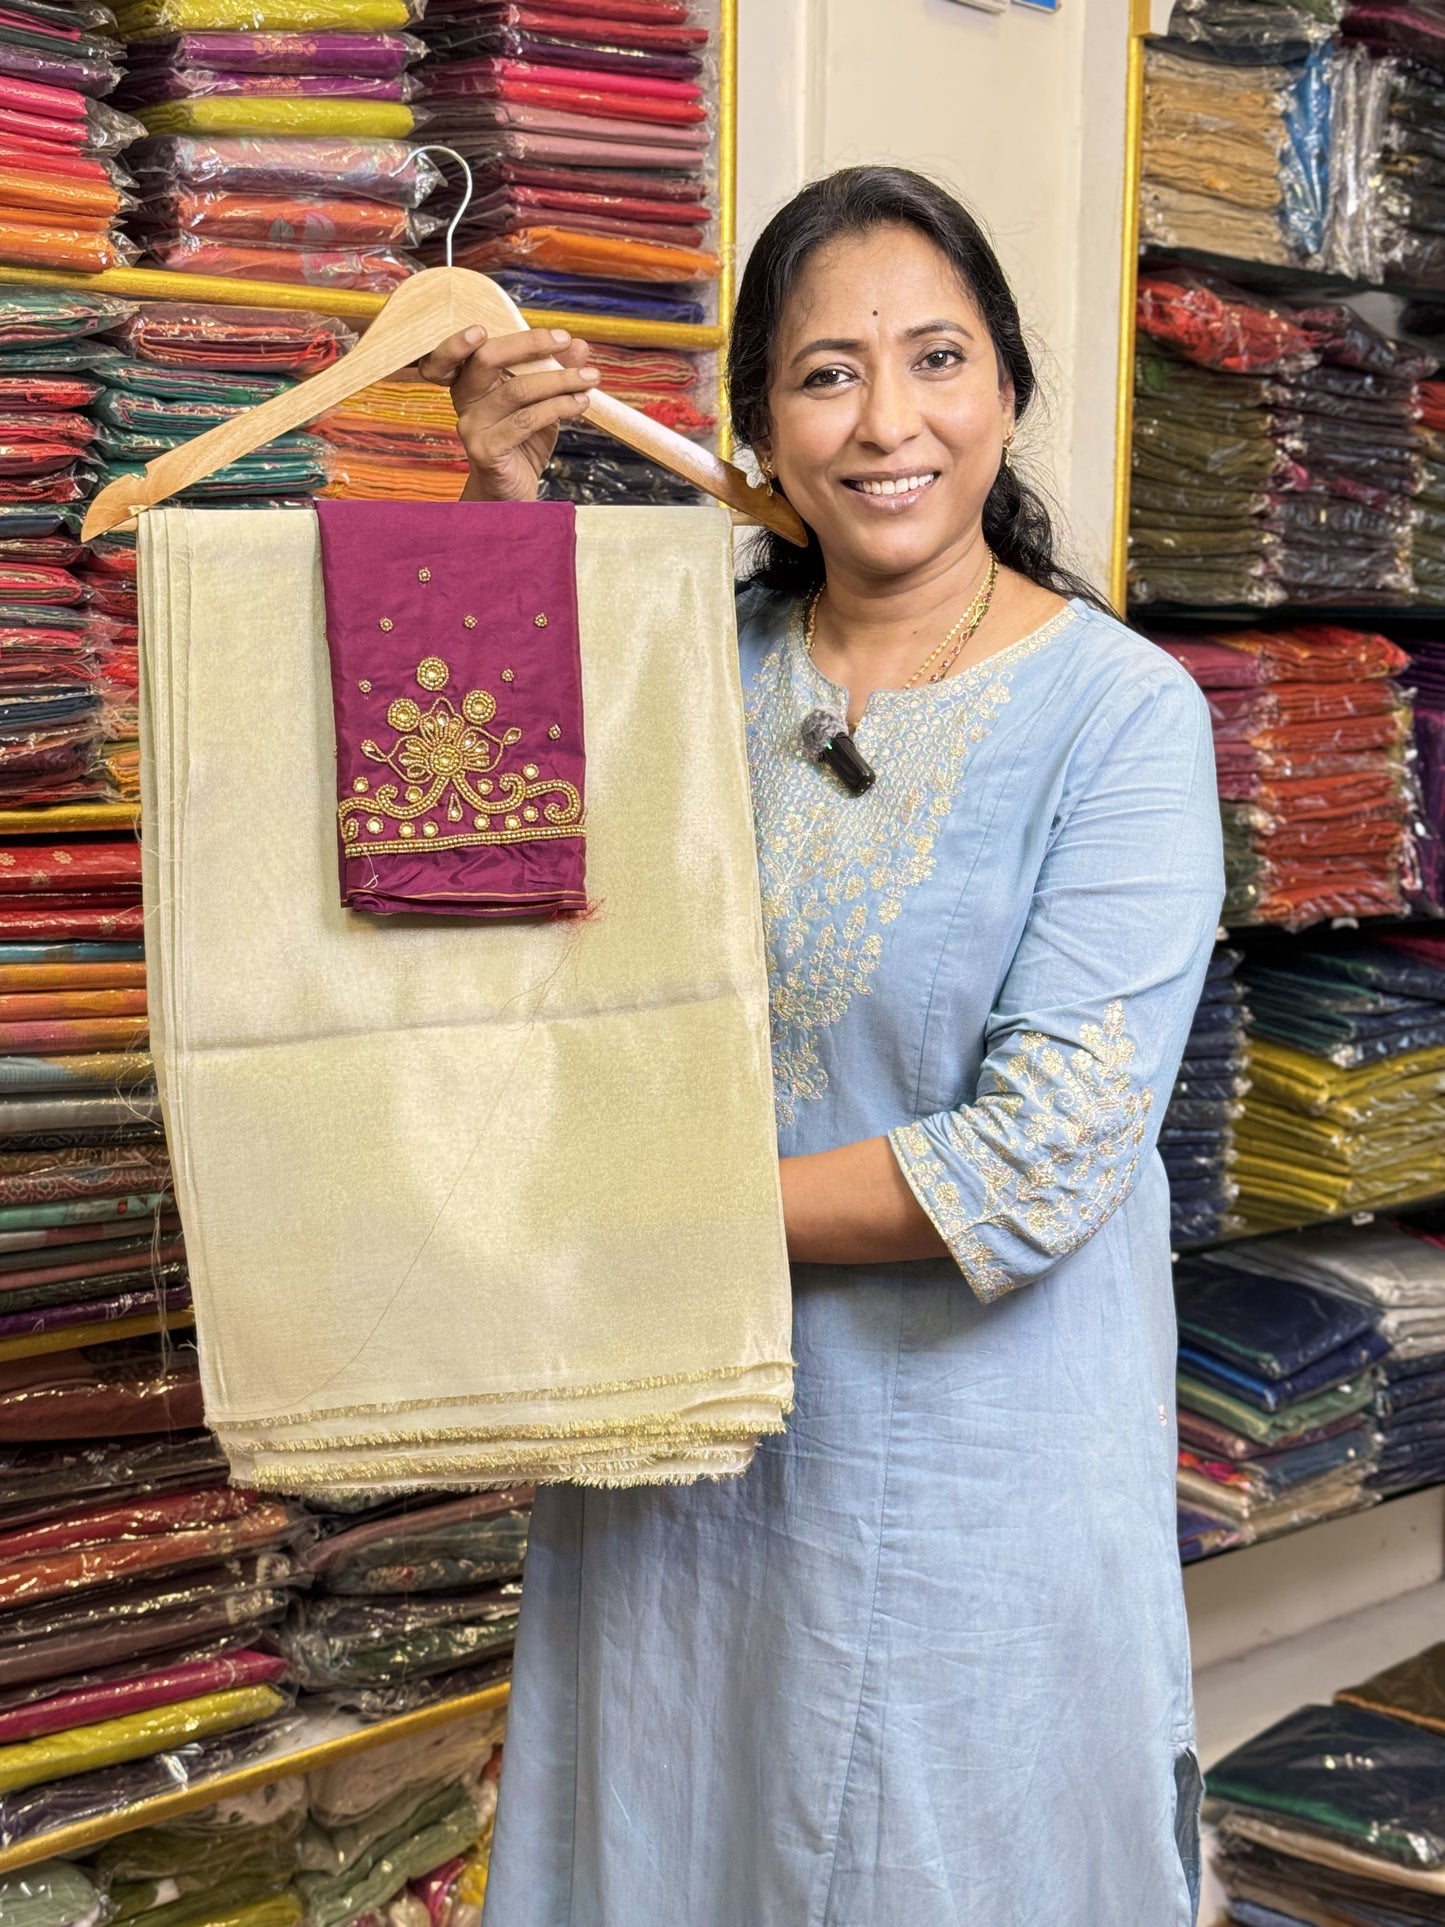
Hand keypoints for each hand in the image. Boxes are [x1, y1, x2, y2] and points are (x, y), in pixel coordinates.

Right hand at [416, 325, 599, 501]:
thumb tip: (578, 346)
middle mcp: (464, 400)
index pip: (478, 347)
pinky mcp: (485, 449)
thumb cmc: (524, 445)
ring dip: (559, 381)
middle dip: (531, 345)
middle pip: (488, 358)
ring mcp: (471, 425)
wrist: (511, 493)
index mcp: (470, 382)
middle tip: (566, 342)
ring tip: (588, 380)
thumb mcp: (543, 404)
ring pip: (516, 390)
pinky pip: (525, 421)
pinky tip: (580, 404)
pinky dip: (557, 408)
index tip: (552, 333)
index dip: (512, 335)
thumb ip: (555, 373)